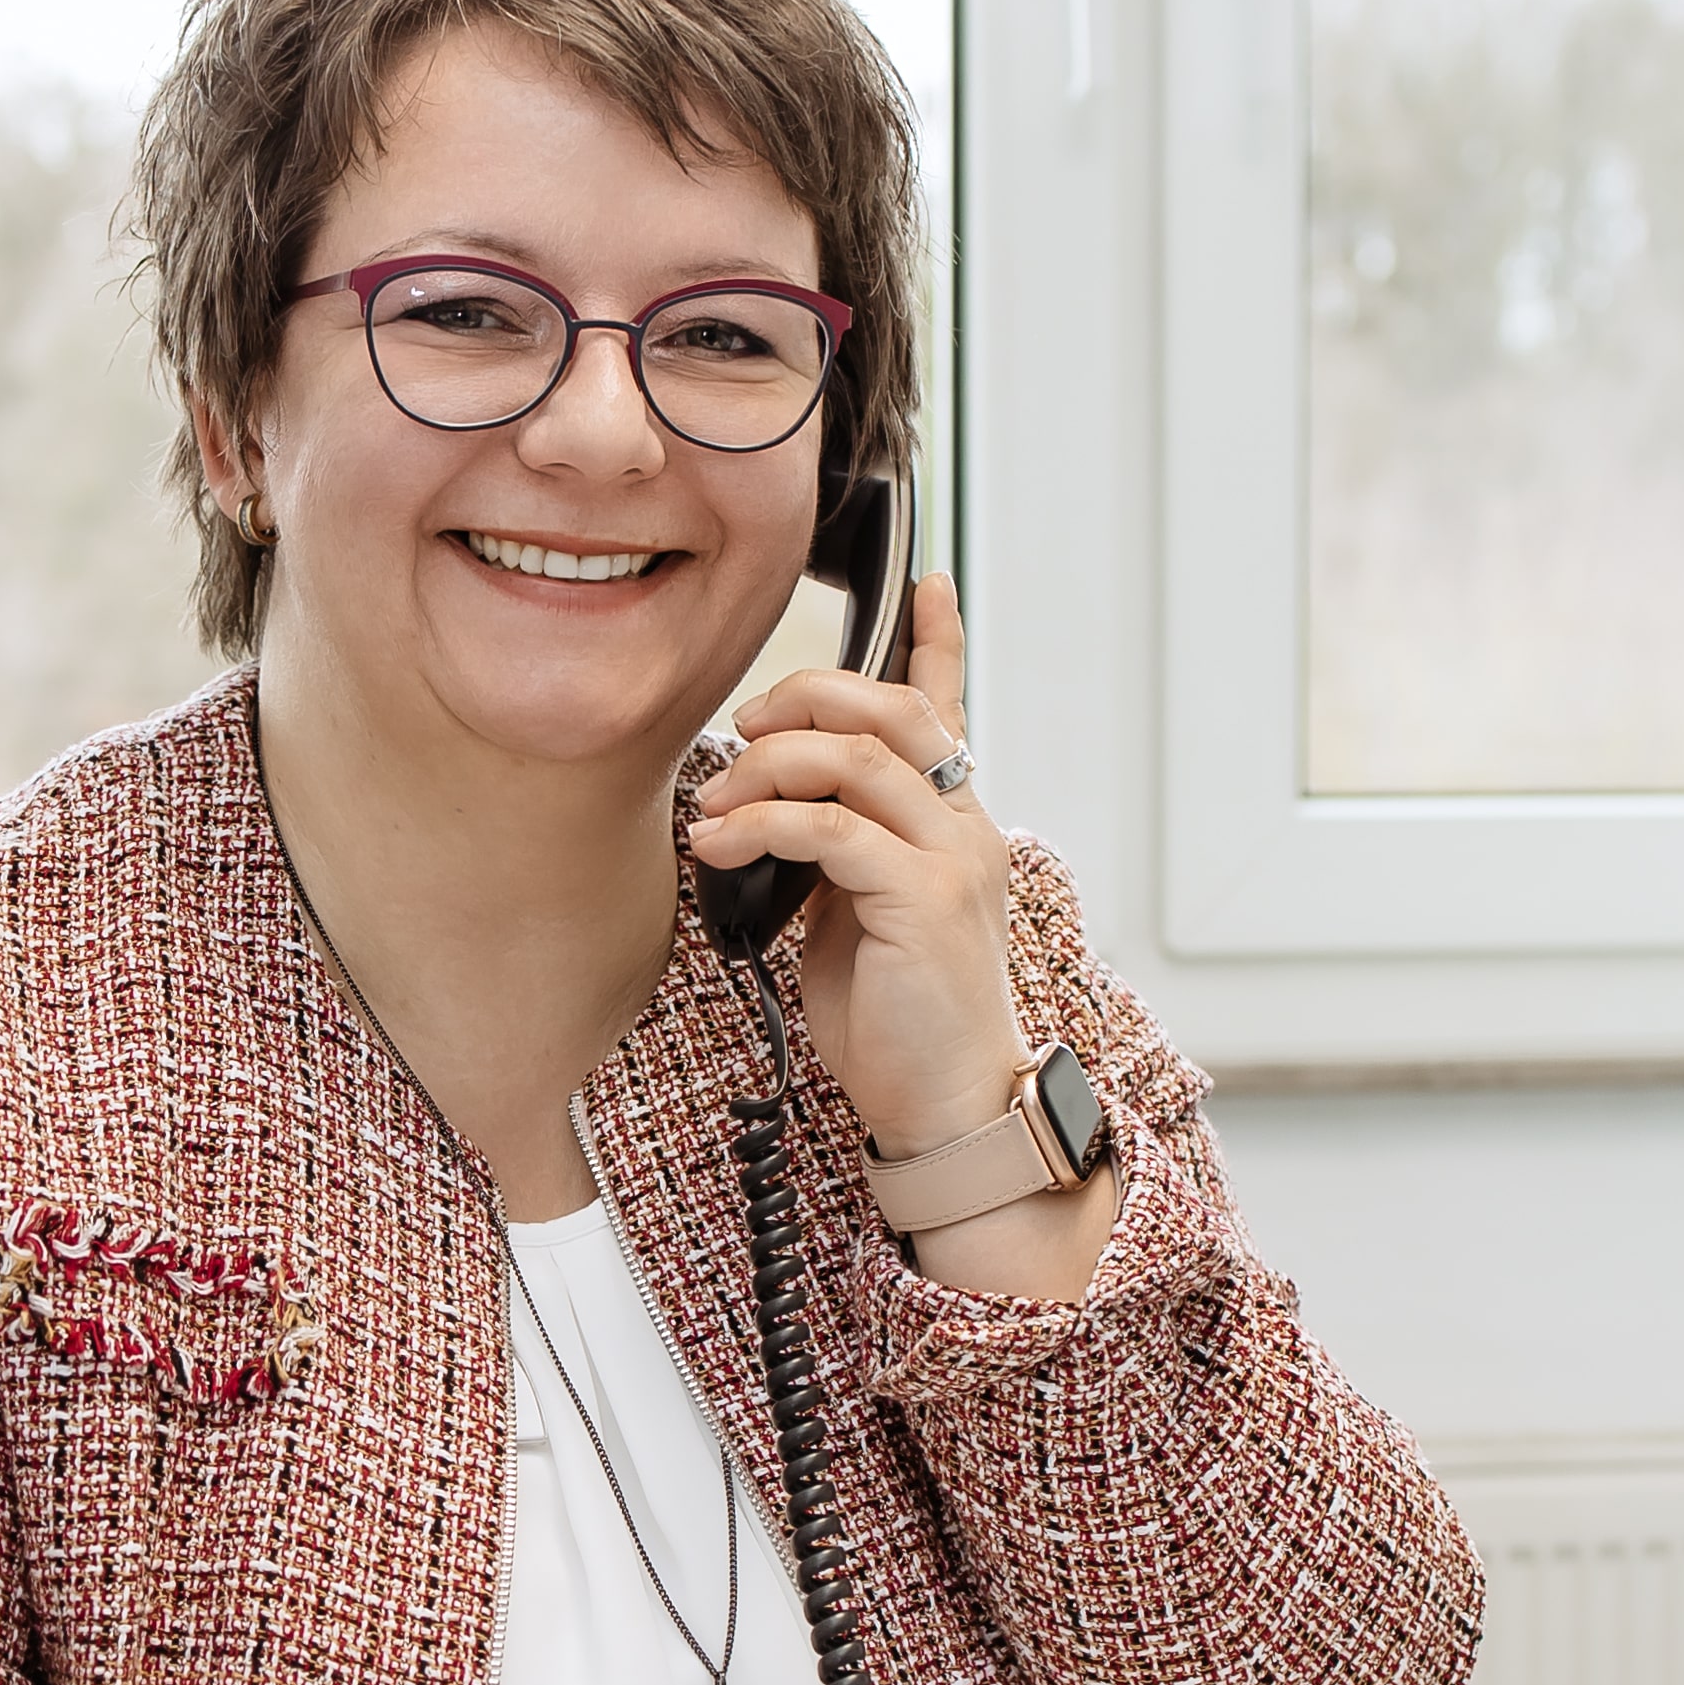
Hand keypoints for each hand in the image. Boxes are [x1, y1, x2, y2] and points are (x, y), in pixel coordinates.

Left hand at [687, 567, 1026, 1150]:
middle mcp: (967, 827)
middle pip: (893, 711)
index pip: (949, 711)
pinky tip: (719, 843)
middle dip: (807, 698)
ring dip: (768, 766)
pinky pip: (832, 828)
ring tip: (715, 802)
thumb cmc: (900, 1021)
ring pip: (858, 758)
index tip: (925, 579)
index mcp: (955, 824)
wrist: (948, 1104)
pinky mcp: (924, 899)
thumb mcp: (858, 916)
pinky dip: (763, 823)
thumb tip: (776, 812)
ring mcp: (953, 859)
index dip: (939, 640)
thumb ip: (839, 852)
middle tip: (744, 728)